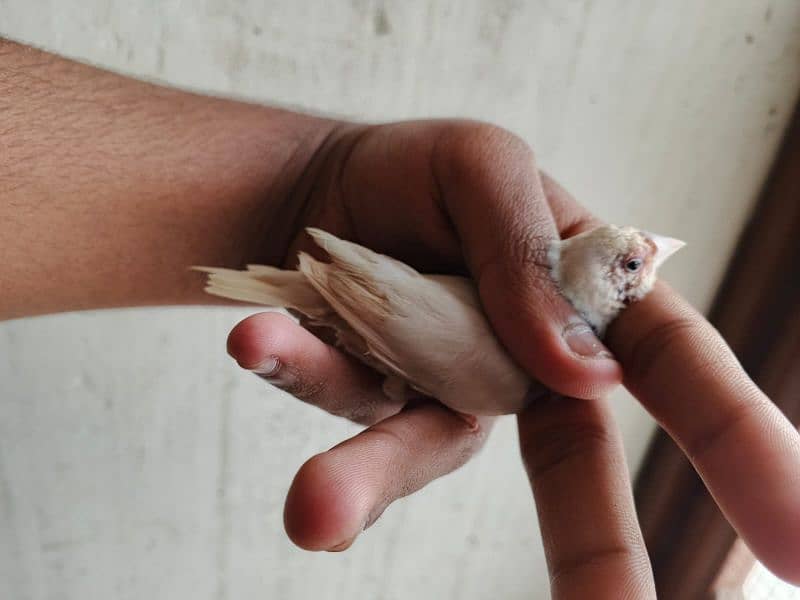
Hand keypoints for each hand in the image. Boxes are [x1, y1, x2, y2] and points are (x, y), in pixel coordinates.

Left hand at [226, 121, 799, 595]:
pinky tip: (256, 339)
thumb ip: (525, 252)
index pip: (679, 372)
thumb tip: (574, 370)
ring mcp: (443, 391)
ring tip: (313, 512)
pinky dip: (296, 368)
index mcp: (588, 300)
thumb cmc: (424, 176)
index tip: (797, 545)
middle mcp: (526, 366)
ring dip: (363, 474)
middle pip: (573, 473)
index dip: (742, 447)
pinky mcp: (366, 394)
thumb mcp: (482, 168)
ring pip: (417, 448)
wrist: (323, 189)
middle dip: (596, 557)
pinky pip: (334, 393)